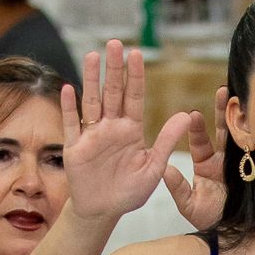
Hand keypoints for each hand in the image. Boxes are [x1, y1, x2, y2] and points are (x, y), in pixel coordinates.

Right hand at [60, 41, 189, 222]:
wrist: (103, 211)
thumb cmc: (129, 192)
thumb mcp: (153, 167)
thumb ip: (166, 141)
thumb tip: (187, 115)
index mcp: (131, 130)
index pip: (134, 97)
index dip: (135, 76)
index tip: (137, 54)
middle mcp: (111, 127)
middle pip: (112, 92)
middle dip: (114, 68)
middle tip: (115, 43)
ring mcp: (91, 135)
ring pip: (91, 101)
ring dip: (91, 79)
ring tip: (93, 55)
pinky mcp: (74, 147)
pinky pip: (71, 124)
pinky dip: (69, 107)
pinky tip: (68, 88)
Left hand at [163, 85, 228, 230]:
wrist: (236, 236)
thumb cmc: (211, 223)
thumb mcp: (190, 206)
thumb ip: (178, 188)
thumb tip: (165, 169)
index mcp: (207, 165)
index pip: (200, 140)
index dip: (197, 127)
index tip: (192, 114)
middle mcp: (225, 161)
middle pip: (223, 130)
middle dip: (224, 110)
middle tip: (223, 90)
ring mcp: (242, 163)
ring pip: (242, 135)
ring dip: (242, 116)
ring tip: (241, 96)